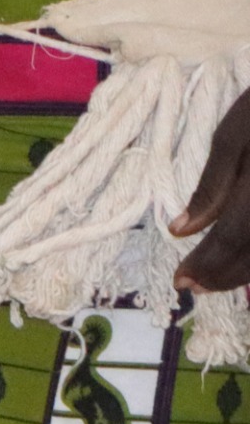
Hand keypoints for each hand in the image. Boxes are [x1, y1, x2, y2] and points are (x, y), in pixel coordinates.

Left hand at [174, 89, 249, 292]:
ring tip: (218, 279)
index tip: (182, 282)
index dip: (208, 264)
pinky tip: (246, 261)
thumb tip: (181, 231)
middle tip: (195, 287)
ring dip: (248, 273)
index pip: (236, 237)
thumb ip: (211, 187)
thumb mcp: (232, 136)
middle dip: (226, 276)